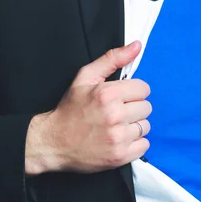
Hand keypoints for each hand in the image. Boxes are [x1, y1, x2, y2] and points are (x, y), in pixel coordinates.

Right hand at [25, 40, 150, 174]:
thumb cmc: (71, 108)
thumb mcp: (86, 76)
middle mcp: (115, 115)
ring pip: (146, 126)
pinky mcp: (119, 156)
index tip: (121, 96)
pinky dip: (135, 143)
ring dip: (134, 125)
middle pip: (146, 107)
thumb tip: (137, 45)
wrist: (53, 141)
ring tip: (117, 125)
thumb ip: (113, 58)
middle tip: (117, 111)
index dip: (132, 91)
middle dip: (133, 107)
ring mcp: (118, 138)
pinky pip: (144, 145)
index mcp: (108, 94)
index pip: (144, 88)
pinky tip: (120, 139)